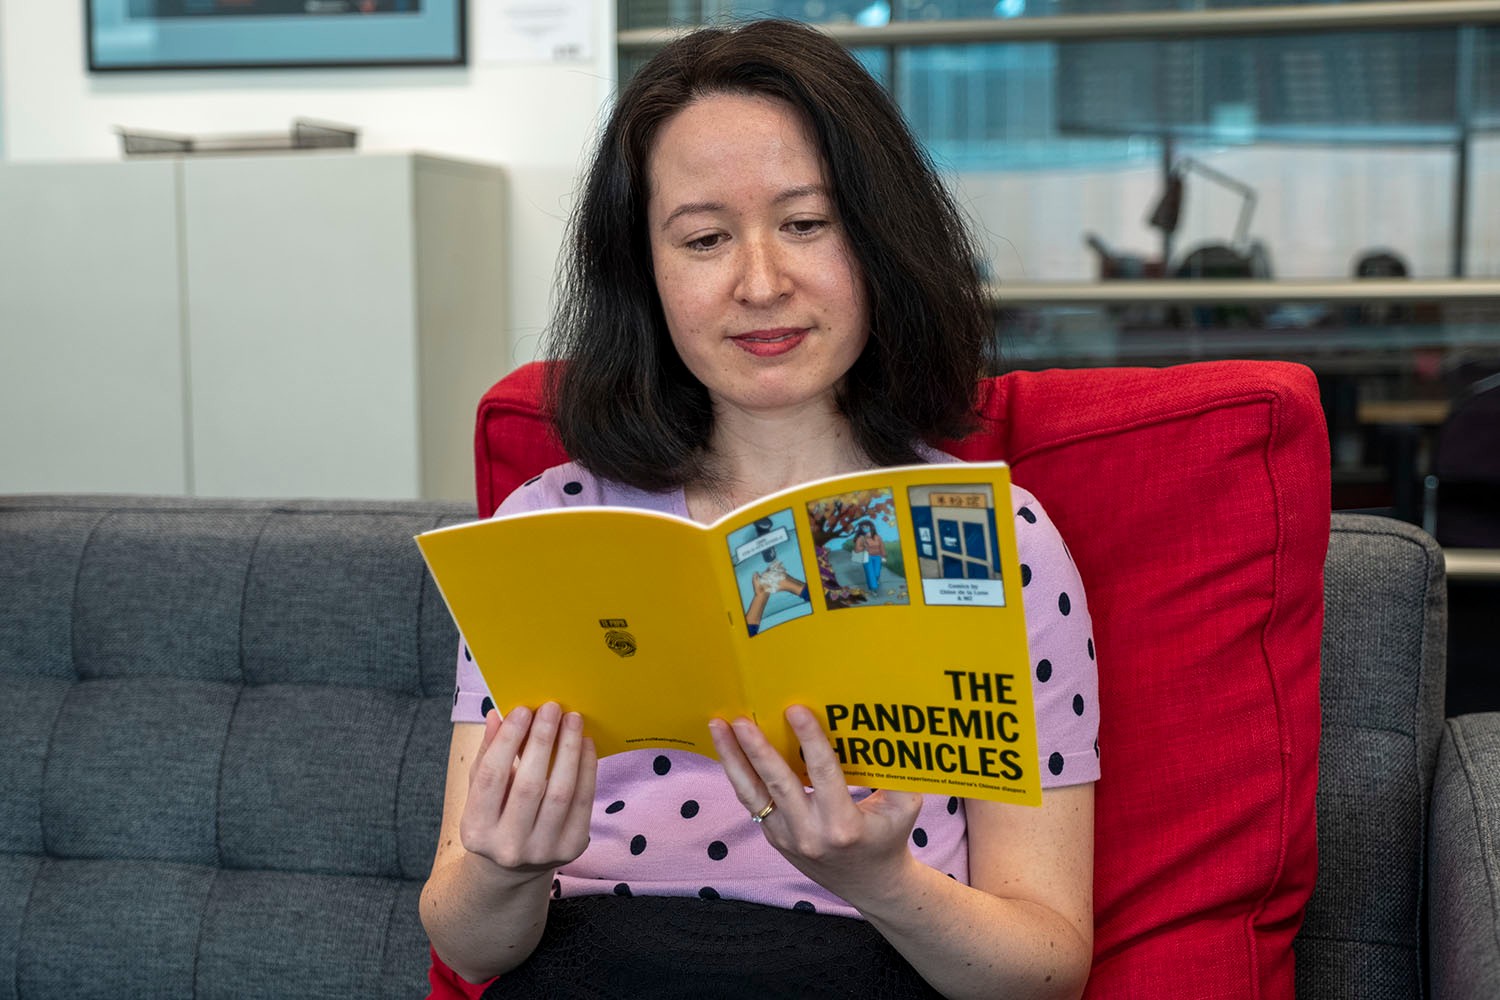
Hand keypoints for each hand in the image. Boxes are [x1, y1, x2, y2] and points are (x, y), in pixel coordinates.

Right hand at [460, 702, 596, 884]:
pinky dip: (587, 768)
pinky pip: (583, 801)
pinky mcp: (571, 849)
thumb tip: (498, 716)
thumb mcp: (479, 791)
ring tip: (573, 720)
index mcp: (475, 830)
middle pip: (529, 785)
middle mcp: (507, 846)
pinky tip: (586, 743)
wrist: (513, 869)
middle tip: (553, 707)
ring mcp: (542, 851)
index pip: (491, 777)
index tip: (523, 710)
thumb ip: (487, 754)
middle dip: (543, 740)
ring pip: (561, 792)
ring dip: (569, 749)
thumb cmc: (494, 818)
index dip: (508, 740)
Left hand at [707, 705, 922, 903]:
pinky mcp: (773, 836)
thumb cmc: (890, 837)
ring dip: (732, 758)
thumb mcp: (904, 807)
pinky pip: (752, 801)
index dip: (809, 740)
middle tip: (741, 718)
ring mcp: (786, 837)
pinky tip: (728, 747)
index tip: (795, 710)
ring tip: (718, 726)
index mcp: (843, 825)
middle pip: (777, 783)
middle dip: (757, 748)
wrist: (870, 884)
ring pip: (752, 793)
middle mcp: (809, 833)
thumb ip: (897, 773)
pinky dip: (738, 772)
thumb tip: (884, 728)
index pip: (822, 773)